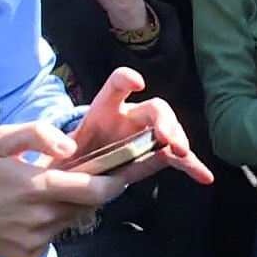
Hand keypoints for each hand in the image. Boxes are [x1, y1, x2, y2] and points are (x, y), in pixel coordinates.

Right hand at [0, 123, 128, 256]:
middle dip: (93, 189)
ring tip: (47, 192)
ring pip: (70, 219)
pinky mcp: (27, 256)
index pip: (94, 189)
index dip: (117, 181)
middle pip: (87, 204)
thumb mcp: (0, 138)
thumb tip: (71, 146)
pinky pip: (53, 236)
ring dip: (68, 205)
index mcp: (36, 187)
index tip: (126, 171)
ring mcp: (34, 241)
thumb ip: (39, 134)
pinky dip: (50, 223)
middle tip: (84, 176)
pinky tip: (30, 213)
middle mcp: (39, 218)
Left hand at [65, 68, 213, 186]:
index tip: (136, 83)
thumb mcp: (52, 147)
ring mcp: (146, 136)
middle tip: (166, 138)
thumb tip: (67, 150)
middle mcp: (130, 118)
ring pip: (170, 132)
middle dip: (164, 120)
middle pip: (154, 109)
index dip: (126, 80)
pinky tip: (204, 176)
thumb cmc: (62, 156)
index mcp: (104, 110)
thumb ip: (54, 143)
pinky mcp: (155, 156)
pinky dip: (191, 166)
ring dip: (178, 142)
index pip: (115, 86)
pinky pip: (176, 159)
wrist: (70, 175)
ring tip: (182, 154)